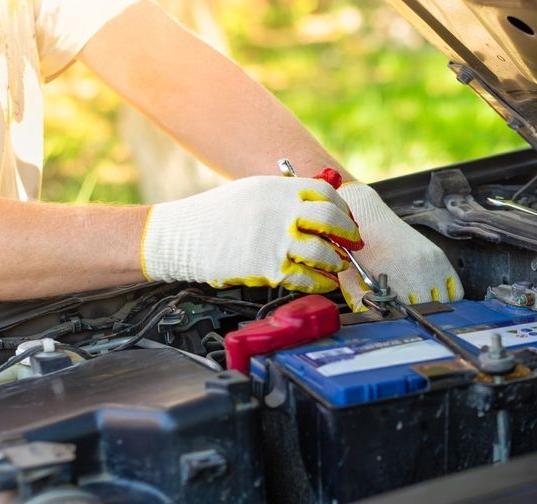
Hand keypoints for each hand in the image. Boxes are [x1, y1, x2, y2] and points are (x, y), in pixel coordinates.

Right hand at [141, 176, 360, 292]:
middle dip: (348, 233)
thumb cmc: (215, 215)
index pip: (325, 193)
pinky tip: (323, 282)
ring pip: (324, 252)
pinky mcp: (269, 268)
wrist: (183, 237)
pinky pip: (307, 277)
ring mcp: (276, 241)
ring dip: (336, 260)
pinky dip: (320, 282)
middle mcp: (281, 212)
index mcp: (278, 189)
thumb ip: (283, 197)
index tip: (346, 219)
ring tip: (337, 264)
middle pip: (331, 219)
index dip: (341, 208)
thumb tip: (316, 206)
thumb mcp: (251, 191)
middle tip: (353, 241)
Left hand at [335, 183, 463, 309]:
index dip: (405, 320)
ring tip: (420, 305)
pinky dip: (449, 297)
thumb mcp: (352, 279)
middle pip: (430, 309)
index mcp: (397, 277)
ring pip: (446, 301)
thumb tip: (374, 321)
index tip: (398, 320)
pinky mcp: (440, 256)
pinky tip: (434, 297)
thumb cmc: (359, 250)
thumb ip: (361, 303)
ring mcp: (433, 262)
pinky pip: (456, 288)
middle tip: (408, 314)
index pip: (411, 313)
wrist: (369, 218)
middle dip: (420, 315)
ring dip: (435, 307)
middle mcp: (420, 269)